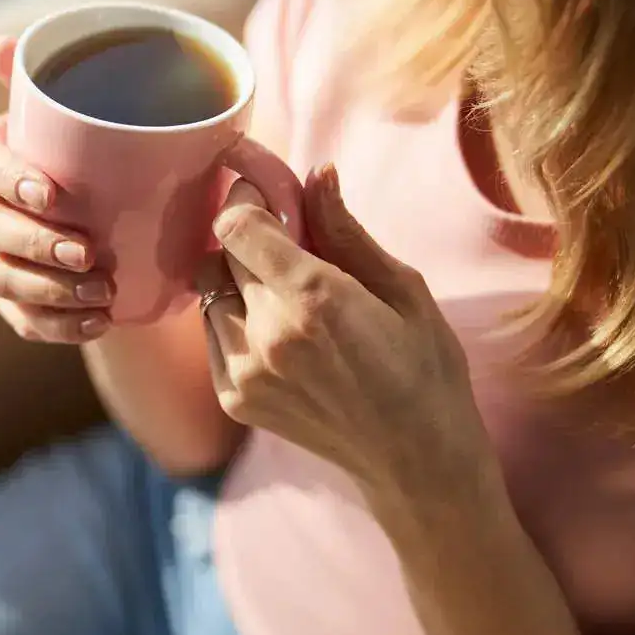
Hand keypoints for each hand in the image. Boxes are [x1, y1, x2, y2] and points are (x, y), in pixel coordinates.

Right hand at [0, 37, 113, 343]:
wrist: (106, 209)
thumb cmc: (87, 149)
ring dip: (50, 291)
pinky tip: (97, 321)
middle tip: (88, 254)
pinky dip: (59, 325)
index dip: (7, 178)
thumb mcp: (78, 111)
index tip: (53, 194)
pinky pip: (20, 318)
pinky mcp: (4, 298)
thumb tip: (2, 44)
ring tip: (102, 294)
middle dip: (34, 245)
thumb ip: (49, 79)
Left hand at [200, 163, 497, 510]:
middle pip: (220, 257)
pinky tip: (277, 332)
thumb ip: (346, 231)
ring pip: (209, 295)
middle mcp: (266, 334)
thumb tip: (315, 175)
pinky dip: (234, 321)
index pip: (237, 226)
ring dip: (237, 282)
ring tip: (284, 295)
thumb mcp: (402, 290)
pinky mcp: (233, 398)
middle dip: (248, 240)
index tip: (267, 196)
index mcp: (312, 298)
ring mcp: (244, 371)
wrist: (416, 460)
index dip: (247, 202)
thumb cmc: (425, 368)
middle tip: (284, 244)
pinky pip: (212, 335)